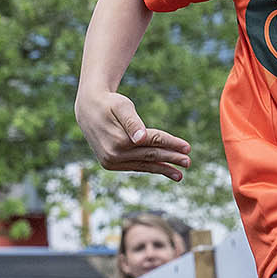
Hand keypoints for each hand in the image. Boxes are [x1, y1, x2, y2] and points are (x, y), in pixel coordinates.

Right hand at [74, 88, 190, 179]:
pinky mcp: (110, 164)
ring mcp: (111, 162)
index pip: (152, 143)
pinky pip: (136, 166)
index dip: (171, 145)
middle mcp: (114, 155)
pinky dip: (150, 168)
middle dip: (171, 158)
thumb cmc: (109, 103)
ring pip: (143, 165)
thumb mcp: (122, 106)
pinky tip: (163, 170)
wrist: (88, 109)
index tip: (188, 148)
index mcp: (119, 140)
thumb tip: (141, 138)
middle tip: (188, 162)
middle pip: (150, 156)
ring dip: (163, 169)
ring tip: (180, 174)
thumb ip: (133, 122)